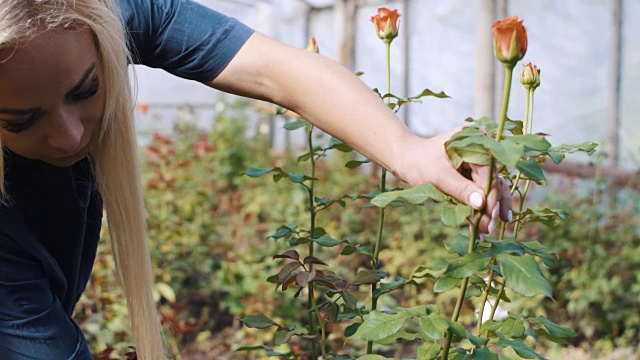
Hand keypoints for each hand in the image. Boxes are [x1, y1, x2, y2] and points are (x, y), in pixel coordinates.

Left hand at [392, 127, 511, 233]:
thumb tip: (482, 203)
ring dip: (488, 211)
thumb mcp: (438, 175)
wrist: (404, 160)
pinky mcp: (469, 178)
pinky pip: (478, 195)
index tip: (490, 215)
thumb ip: (460, 188)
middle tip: (488, 228)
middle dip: (491, 206)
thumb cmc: (418, 162)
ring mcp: (475, 167)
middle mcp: (478, 154)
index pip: (489, 173)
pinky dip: (478, 210)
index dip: (491, 195)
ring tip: (486, 231)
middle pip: (493, 183)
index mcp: (474, 145)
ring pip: (489, 191)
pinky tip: (479, 228)